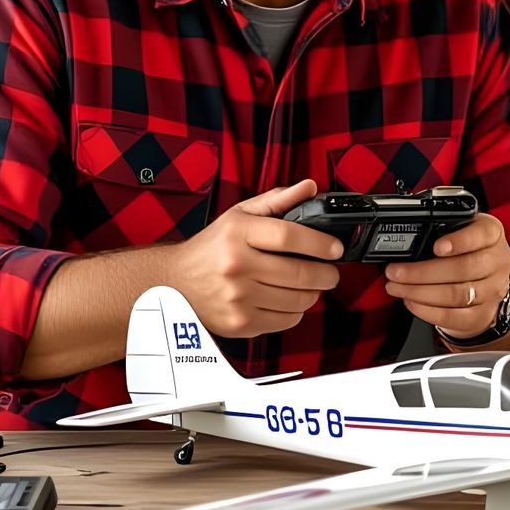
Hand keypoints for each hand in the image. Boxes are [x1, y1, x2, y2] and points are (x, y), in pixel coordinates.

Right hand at [169, 178, 342, 338]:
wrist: (174, 283)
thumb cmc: (212, 247)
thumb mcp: (239, 215)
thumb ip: (277, 200)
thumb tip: (309, 187)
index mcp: (237, 233)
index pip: (288, 236)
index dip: (319, 243)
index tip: (335, 248)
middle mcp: (236, 265)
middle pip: (299, 273)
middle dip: (326, 274)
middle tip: (330, 271)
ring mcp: (237, 297)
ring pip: (297, 300)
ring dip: (313, 293)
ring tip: (310, 284)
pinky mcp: (240, 322)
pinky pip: (286, 320)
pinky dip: (296, 311)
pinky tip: (288, 300)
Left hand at [383, 213, 509, 339]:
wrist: (484, 279)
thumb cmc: (466, 249)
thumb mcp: (460, 229)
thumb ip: (441, 230)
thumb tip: (406, 241)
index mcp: (492, 233)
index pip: (481, 234)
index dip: (459, 241)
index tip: (436, 247)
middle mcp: (498, 260)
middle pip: (464, 268)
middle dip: (423, 272)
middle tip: (395, 272)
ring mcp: (493, 289)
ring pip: (458, 294)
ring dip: (421, 292)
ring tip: (398, 287)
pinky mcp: (482, 314)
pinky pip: (455, 317)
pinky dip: (428, 311)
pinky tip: (411, 302)